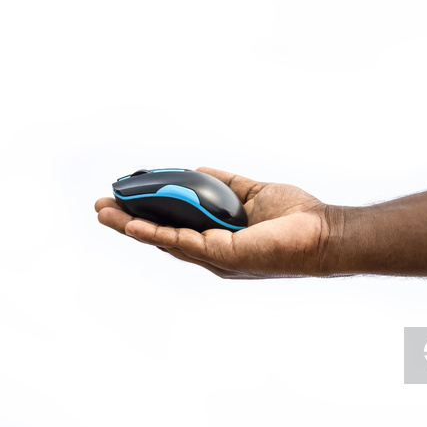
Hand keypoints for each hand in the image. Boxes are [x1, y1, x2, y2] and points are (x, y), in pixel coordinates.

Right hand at [95, 167, 336, 277]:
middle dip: (129, 222)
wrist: (324, 233)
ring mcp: (216, 257)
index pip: (176, 226)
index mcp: (218, 239)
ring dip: (132, 227)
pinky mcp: (224, 255)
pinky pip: (183, 242)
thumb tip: (196, 169)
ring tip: (104, 213)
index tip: (127, 198)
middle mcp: (212, 253)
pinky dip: (156, 232)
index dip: (149, 213)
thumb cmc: (296, 217)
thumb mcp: (252, 192)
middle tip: (101, 208)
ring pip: (165, 240)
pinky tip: (133, 223)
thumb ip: (223, 183)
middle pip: (161, 236)